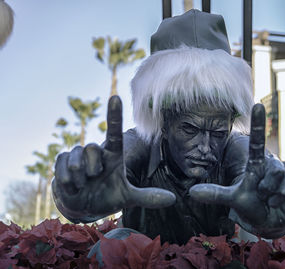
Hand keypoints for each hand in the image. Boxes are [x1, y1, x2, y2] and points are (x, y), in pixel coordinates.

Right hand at [52, 96, 175, 222]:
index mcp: (113, 155)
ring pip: (76, 161)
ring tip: (83, 185)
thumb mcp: (128, 198)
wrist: (84, 206)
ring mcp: (79, 154)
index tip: (115, 97)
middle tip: (94, 179)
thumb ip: (148, 197)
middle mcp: (97, 151)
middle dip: (92, 170)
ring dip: (79, 179)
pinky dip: (67, 182)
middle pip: (92, 150)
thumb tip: (172, 199)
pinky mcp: (62, 160)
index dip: (114, 115)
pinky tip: (72, 186)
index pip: (114, 132)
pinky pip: (62, 168)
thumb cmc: (108, 197)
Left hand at [189, 104, 284, 236]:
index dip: (258, 124)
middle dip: (268, 190)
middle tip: (264, 197)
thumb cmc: (251, 205)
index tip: (257, 105)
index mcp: (256, 163)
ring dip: (280, 198)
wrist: (271, 219)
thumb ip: (215, 194)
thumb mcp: (233, 199)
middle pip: (276, 172)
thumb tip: (191, 193)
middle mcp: (273, 162)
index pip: (256, 142)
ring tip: (274, 201)